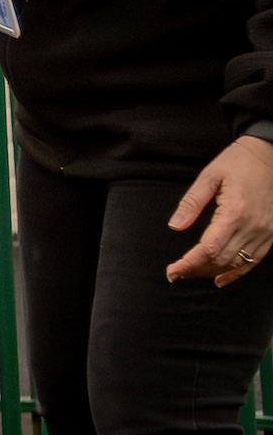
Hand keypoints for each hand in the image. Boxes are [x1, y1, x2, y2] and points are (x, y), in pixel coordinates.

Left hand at [166, 136, 272, 286]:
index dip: (189, 263)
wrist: (269, 155)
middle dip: (196, 270)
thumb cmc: (237, 162)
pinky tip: (220, 279)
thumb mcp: (209, 176)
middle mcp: (253, 226)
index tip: (172, 271)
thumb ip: (191, 203)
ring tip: (191, 273)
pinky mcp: (272, 233)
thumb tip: (175, 227)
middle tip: (176, 273)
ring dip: (213, 271)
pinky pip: (255, 259)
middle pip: (222, 259)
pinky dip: (237, 272)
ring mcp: (266, 231)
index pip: (210, 248)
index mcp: (235, 212)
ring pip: (238, 263)